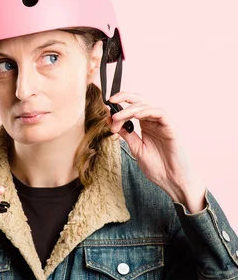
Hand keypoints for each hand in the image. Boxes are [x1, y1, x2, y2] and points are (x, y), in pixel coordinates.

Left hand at [108, 91, 205, 210]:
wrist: (172, 181)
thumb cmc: (157, 167)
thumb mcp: (136, 148)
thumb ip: (126, 134)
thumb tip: (110, 121)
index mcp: (146, 125)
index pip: (132, 109)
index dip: (119, 109)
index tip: (108, 117)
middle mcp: (154, 121)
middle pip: (139, 101)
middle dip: (124, 97)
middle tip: (111, 100)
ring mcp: (163, 123)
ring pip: (147, 106)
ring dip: (130, 109)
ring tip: (117, 117)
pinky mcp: (171, 128)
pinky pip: (160, 113)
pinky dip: (147, 111)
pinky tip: (136, 115)